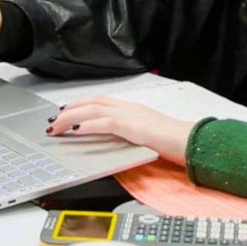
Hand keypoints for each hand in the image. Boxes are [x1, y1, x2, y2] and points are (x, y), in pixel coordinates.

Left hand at [45, 96, 196, 164]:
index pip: (100, 102)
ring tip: (56, 126)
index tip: (65, 111)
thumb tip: (113, 143)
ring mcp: (132, 115)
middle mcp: (130, 108)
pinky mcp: (134, 127)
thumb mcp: (147, 137)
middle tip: (53, 119)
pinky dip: (87, 125)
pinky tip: (75, 131)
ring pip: (94, 110)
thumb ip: (130, 136)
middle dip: (69, 109)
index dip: (80, 105)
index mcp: (133, 110)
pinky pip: (105, 123)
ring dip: (71, 117)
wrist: (192, 143)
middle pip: (92, 102)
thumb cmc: (175, 143)